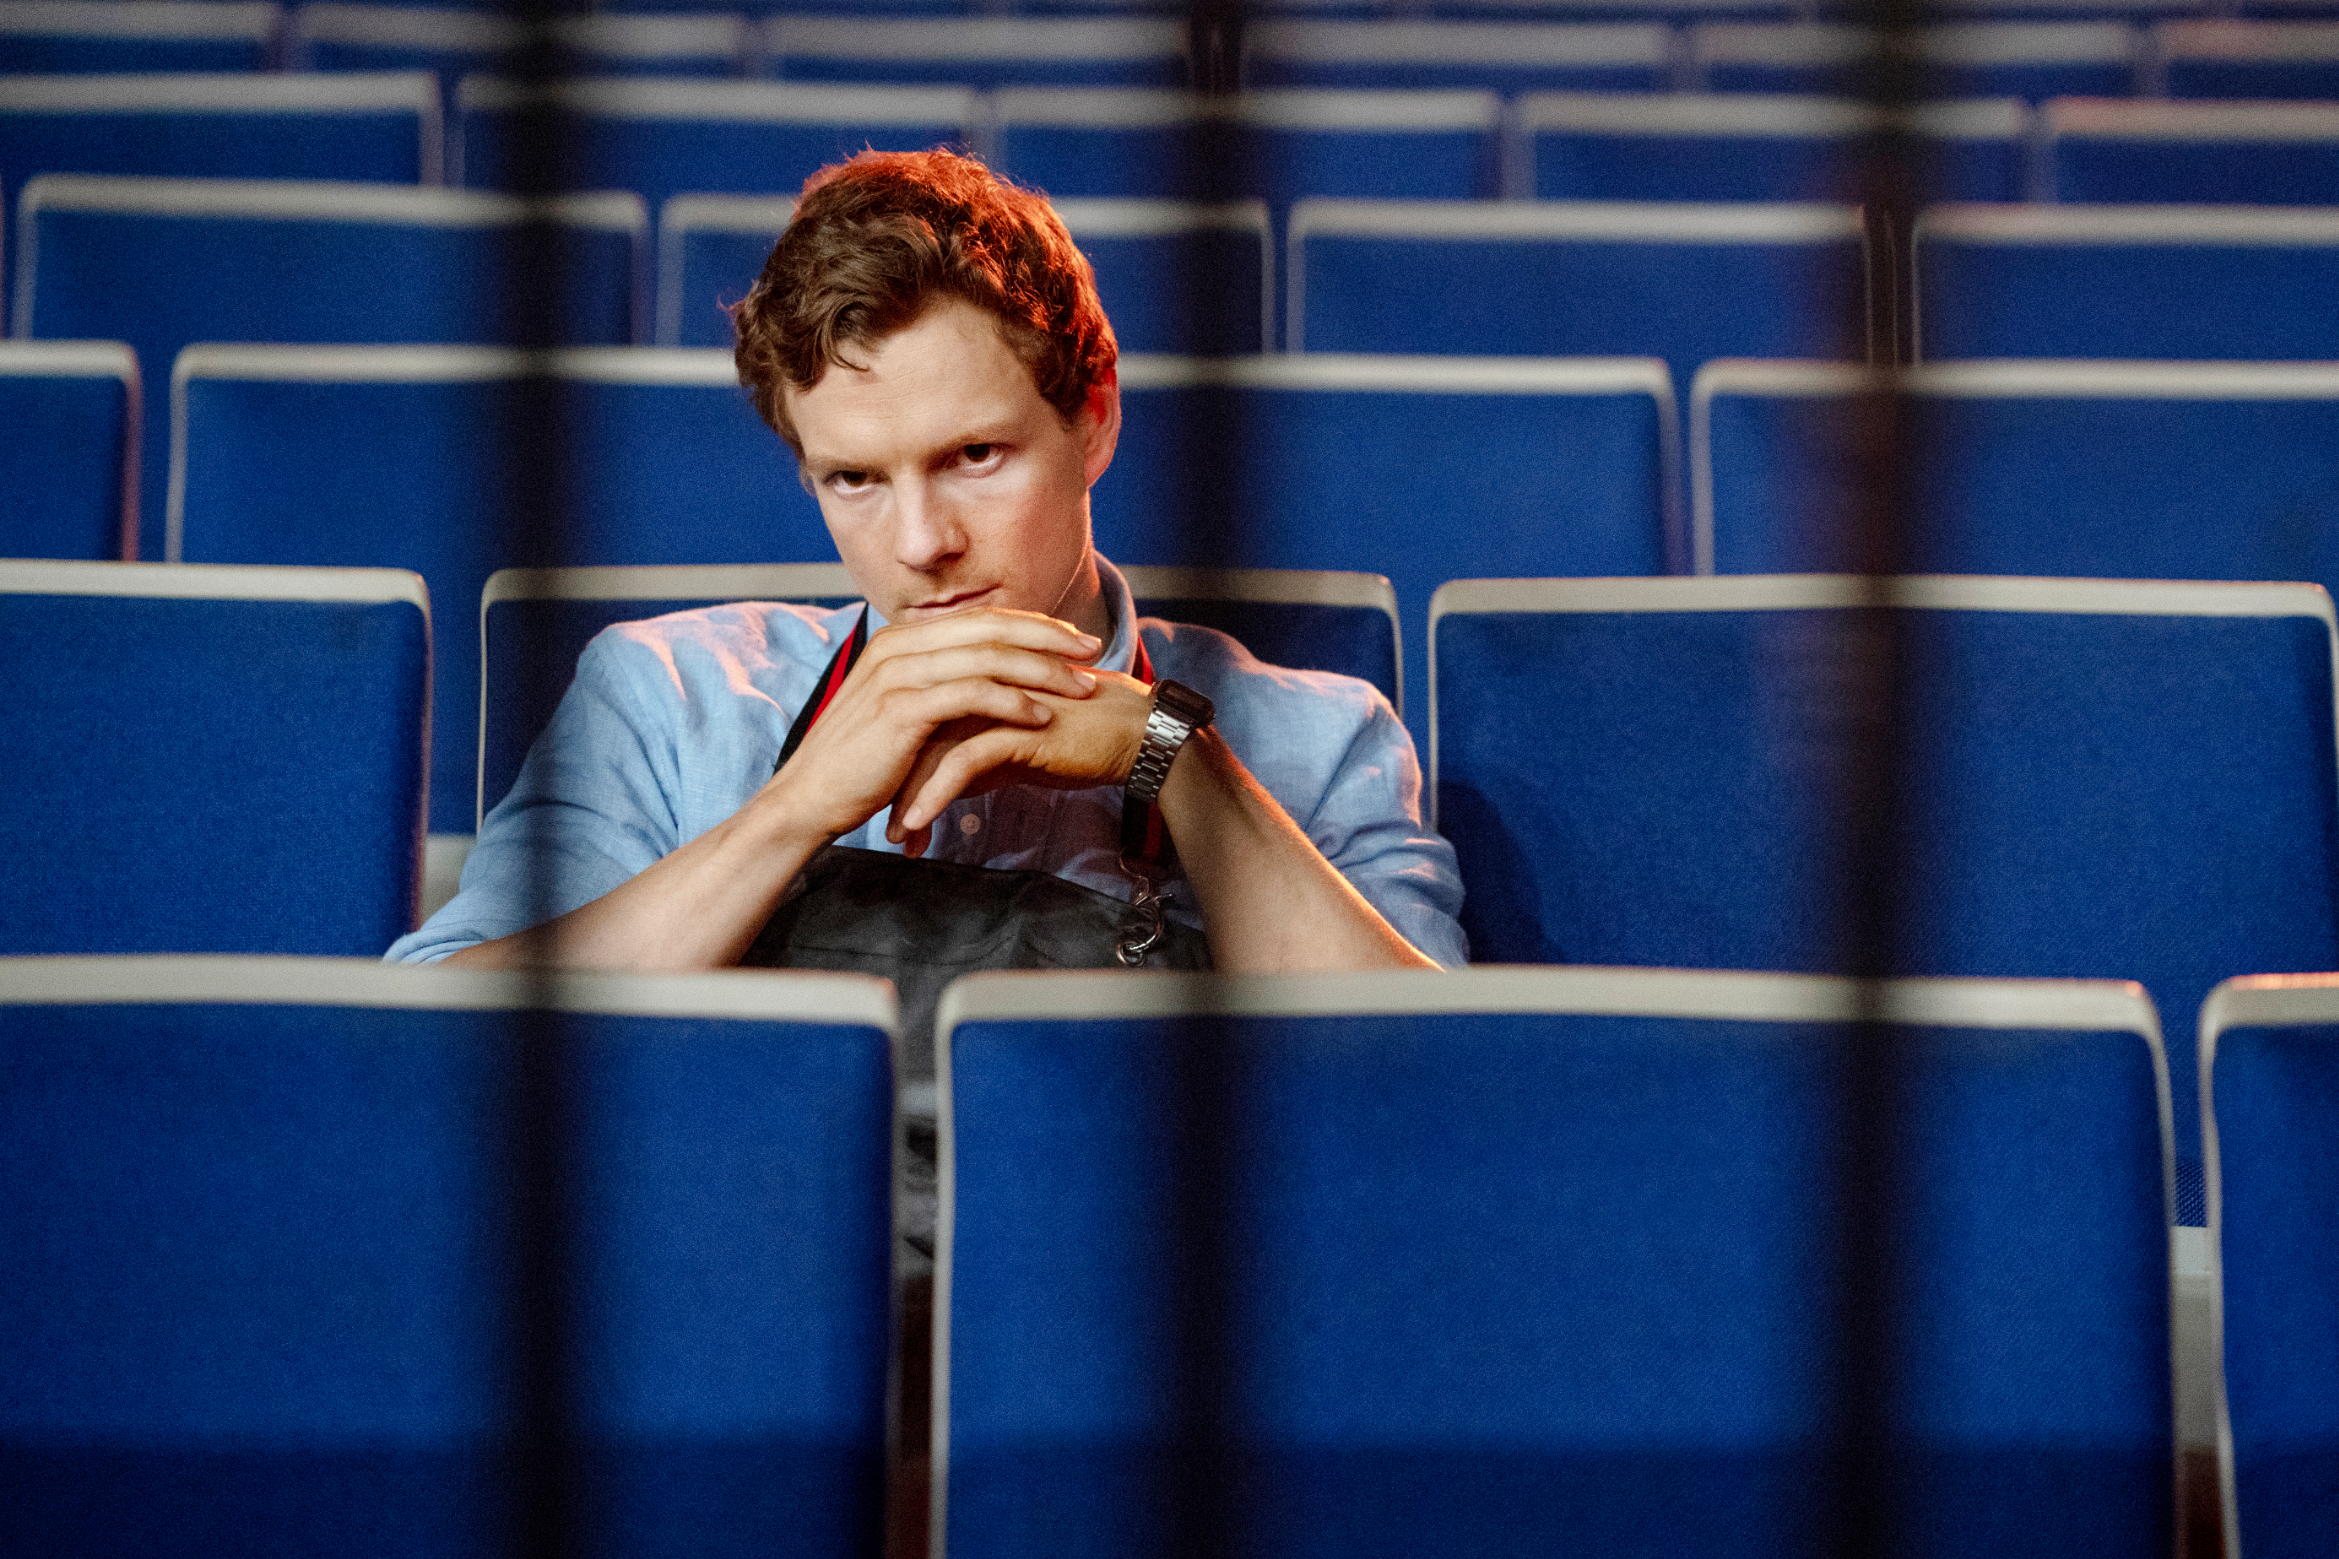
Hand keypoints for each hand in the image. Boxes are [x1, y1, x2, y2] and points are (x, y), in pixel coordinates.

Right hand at [753, 608, 1104, 846]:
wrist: (810, 797)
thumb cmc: (860, 762)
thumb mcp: (900, 710)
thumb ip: (936, 687)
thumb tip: (985, 681)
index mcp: (900, 639)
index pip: (980, 618)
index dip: (1032, 625)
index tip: (1074, 639)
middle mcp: (898, 645)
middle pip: (990, 627)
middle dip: (1049, 638)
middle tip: (1093, 652)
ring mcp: (898, 674)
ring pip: (987, 656)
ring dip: (1041, 671)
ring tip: (1080, 687)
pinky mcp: (902, 709)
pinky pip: (971, 694)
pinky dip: (1012, 702)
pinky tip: (1041, 716)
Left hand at [886, 668, 1153, 854]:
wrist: (1135, 736)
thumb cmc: (1084, 741)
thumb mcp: (1020, 752)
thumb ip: (983, 759)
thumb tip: (950, 786)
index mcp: (979, 682)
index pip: (923, 720)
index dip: (902, 764)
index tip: (888, 804)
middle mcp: (981, 686)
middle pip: (919, 733)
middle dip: (898, 785)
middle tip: (883, 827)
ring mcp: (995, 703)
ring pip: (933, 748)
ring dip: (910, 796)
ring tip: (896, 835)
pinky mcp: (1014, 726)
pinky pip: (961, 762)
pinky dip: (935, 795)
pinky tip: (918, 824)